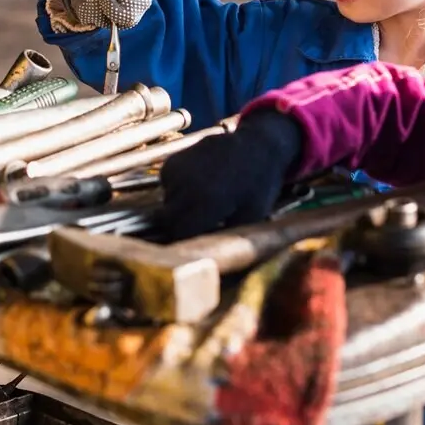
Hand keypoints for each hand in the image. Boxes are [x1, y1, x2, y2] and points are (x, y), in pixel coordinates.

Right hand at [158, 111, 303, 239]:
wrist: (256, 144)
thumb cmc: (258, 184)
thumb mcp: (252, 218)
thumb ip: (232, 245)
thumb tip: (222, 279)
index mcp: (206, 200)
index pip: (180, 234)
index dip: (189, 243)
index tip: (201, 243)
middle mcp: (185, 184)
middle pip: (169, 222)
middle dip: (184, 227)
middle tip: (208, 222)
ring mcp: (175, 171)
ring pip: (166, 206)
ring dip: (181, 210)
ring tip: (208, 202)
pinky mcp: (170, 163)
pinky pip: (166, 190)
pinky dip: (177, 193)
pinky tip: (198, 187)